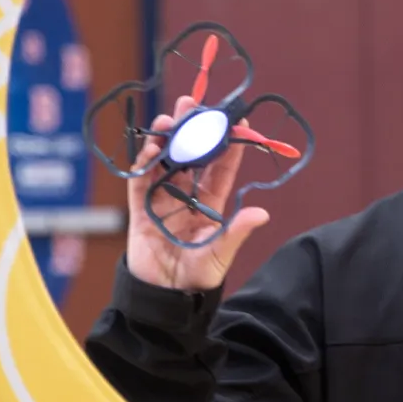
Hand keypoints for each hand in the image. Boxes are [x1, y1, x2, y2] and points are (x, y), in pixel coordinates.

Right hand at [126, 94, 269, 292]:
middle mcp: (187, 196)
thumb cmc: (196, 279)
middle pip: (190, 156)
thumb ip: (235, 233)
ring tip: (168, 119)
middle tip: (190, 102)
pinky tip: (150, 148)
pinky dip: (144, 164)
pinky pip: (141, 182)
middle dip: (190, 129)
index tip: (236, 119)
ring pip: (164, 162)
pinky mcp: (140, 210)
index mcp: (210, 204)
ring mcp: (162, 200)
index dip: (228, 144)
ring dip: (165, 139)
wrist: (162, 299)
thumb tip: (262, 213)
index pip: (221, 168)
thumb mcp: (219, 255)